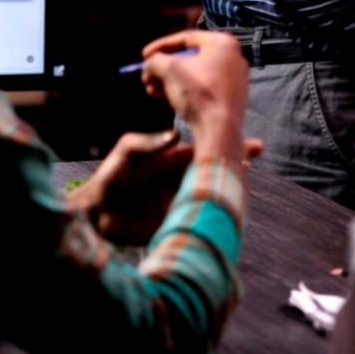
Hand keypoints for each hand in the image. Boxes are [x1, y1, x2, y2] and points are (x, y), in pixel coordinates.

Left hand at [68, 130, 263, 245]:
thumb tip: (175, 132)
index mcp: (173, 159)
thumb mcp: (126, 154)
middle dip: (235, 159)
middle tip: (256, 149)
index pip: (203, 148)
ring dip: (230, 184)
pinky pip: (202, 215)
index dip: (223, 142)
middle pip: (213, 167)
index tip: (244, 137)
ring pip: (212, 190)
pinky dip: (217, 211)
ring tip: (247, 175)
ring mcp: (183, 200)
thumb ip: (146, 143)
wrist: (98, 216)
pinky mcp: (180, 220)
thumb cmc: (110, 179)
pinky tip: (230, 206)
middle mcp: (182, 178)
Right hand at [141, 30, 248, 162]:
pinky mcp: (230, 98)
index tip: (144, 55)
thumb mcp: (169, 69)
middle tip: (147, 74)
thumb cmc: (198, 93)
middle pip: (190, 58)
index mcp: (223, 43)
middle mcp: (233, 58)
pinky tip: (164, 97)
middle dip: (164, 67)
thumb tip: (150, 64)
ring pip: (194, 75)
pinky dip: (184, 90)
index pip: (186, 38)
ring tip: (151, 89)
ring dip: (170, 80)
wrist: (219, 130)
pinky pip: (203, 88)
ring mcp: (234, 79)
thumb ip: (155, 60)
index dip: (161, 45)